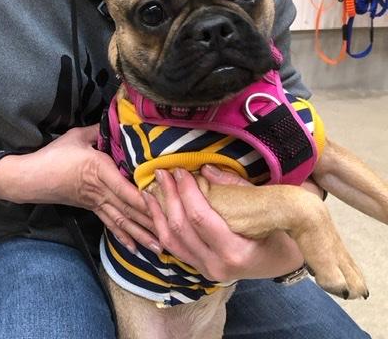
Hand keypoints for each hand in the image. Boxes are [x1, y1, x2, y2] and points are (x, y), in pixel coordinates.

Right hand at [17, 125, 160, 254]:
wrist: (31, 177)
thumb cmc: (53, 156)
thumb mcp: (76, 136)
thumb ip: (98, 130)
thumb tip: (117, 120)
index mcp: (99, 169)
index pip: (124, 188)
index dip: (143, 198)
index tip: (162, 205)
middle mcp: (100, 190)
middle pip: (129, 208)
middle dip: (150, 222)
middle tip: (171, 233)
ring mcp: (96, 202)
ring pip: (122, 221)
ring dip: (141, 235)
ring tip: (158, 247)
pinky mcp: (91, 208)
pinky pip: (110, 224)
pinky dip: (123, 237)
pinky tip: (135, 249)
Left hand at [143, 166, 305, 281]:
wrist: (287, 261)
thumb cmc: (282, 231)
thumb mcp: (267, 208)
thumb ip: (236, 188)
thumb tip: (206, 169)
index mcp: (235, 253)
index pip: (200, 218)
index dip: (185, 191)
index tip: (179, 170)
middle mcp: (217, 266)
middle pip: (181, 228)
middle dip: (169, 196)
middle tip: (162, 173)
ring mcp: (206, 270)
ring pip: (170, 240)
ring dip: (158, 212)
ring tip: (152, 188)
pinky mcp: (200, 268)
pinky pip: (173, 247)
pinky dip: (161, 226)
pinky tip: (154, 208)